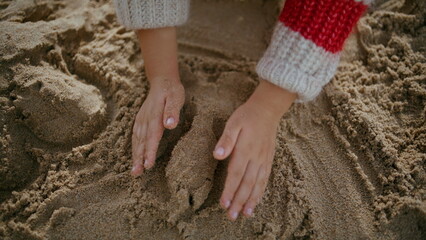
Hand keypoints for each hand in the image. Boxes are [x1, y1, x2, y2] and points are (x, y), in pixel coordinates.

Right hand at [131, 78, 183, 174]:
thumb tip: (169, 125)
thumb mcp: (176, 97)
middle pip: (141, 141)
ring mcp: (141, 120)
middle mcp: (145, 119)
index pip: (152, 136)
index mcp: (154, 115)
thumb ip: (172, 111)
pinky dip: (134, 147)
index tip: (148, 165)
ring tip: (134, 171)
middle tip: (137, 173)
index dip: (149, 151)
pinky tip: (134, 156)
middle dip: (139, 158)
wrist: (162, 80)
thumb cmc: (172, 90)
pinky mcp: (140, 120)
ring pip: (137, 140)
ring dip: (135, 155)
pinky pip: (135, 136)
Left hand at [213, 79, 296, 219]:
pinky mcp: (268, 160)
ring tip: (245, 214)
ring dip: (251, 200)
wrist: (267, 110)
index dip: (229, 190)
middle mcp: (255, 158)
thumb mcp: (233, 123)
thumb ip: (226, 140)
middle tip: (232, 216)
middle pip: (247, 184)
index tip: (223, 203)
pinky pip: (265, 179)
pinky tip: (256, 201)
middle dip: (239, 201)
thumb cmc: (246, 116)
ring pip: (257, 184)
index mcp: (245, 150)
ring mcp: (263, 160)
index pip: (236, 174)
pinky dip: (260, 192)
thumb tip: (217, 155)